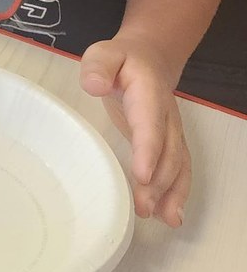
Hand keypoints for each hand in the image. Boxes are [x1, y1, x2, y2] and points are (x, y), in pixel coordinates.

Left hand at [80, 36, 189, 226]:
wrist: (149, 57)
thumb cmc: (119, 59)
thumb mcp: (103, 53)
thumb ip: (97, 66)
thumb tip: (94, 85)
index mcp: (148, 93)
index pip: (149, 124)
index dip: (148, 150)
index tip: (142, 175)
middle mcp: (167, 116)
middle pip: (167, 151)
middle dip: (158, 181)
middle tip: (143, 208)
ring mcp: (172, 130)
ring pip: (177, 163)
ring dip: (171, 192)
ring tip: (160, 218)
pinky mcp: (169, 141)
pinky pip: (179, 167)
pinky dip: (177, 192)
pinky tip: (171, 215)